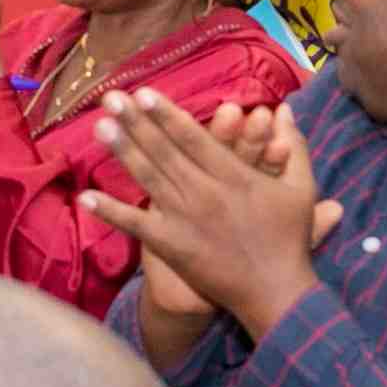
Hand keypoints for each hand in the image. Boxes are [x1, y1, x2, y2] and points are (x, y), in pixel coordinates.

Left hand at [80, 87, 329, 338]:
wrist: (276, 294)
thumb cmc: (289, 240)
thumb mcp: (301, 189)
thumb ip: (293, 146)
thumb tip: (284, 110)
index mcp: (234, 176)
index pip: (193, 138)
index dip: (167, 114)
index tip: (144, 93)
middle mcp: (204, 192)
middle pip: (164, 151)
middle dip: (136, 122)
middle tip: (110, 97)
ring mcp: (185, 220)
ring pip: (149, 178)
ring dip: (122, 152)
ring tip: (99, 127)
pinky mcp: (172, 246)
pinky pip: (137, 226)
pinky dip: (111, 211)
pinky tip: (85, 197)